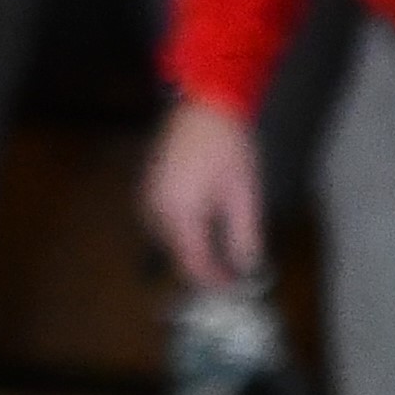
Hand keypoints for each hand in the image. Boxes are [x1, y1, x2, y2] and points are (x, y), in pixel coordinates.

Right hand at [142, 95, 264, 289]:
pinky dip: (180, 232)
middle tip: (229, 276)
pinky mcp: (149, 185)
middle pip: (176, 253)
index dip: (213, 281)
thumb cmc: (228, 147)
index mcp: (180, 212)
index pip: (193, 262)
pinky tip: (201, 231)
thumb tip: (246, 268)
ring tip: (218, 257)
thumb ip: (244, 236)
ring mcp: (148, 195)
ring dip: (190, 250)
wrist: (204, 105)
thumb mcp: (244, 195)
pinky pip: (160, 221)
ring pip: (166, 239)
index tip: (233, 289)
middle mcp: (156, 207)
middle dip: (202, 268)